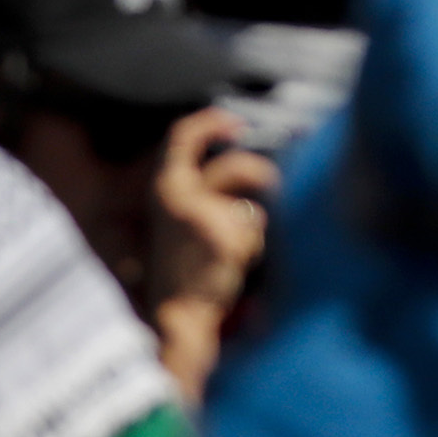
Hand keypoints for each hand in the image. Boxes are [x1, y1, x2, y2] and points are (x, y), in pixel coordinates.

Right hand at [145, 111, 278, 400]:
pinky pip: (255, 233)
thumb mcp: (180, 218)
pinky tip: (233, 267)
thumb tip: (246, 165)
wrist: (177, 314)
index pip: (180, 136)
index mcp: (164, 188)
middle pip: (234, 167)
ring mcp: (204, 215)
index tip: (235, 124)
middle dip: (260, 173)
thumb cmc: (183, 267)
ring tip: (232, 253)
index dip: (210, 123)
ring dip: (251, 229)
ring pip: (250, 208)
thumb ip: (204, 191)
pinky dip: (252, 249)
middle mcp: (180, 195)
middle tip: (273, 181)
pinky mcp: (225, 237)